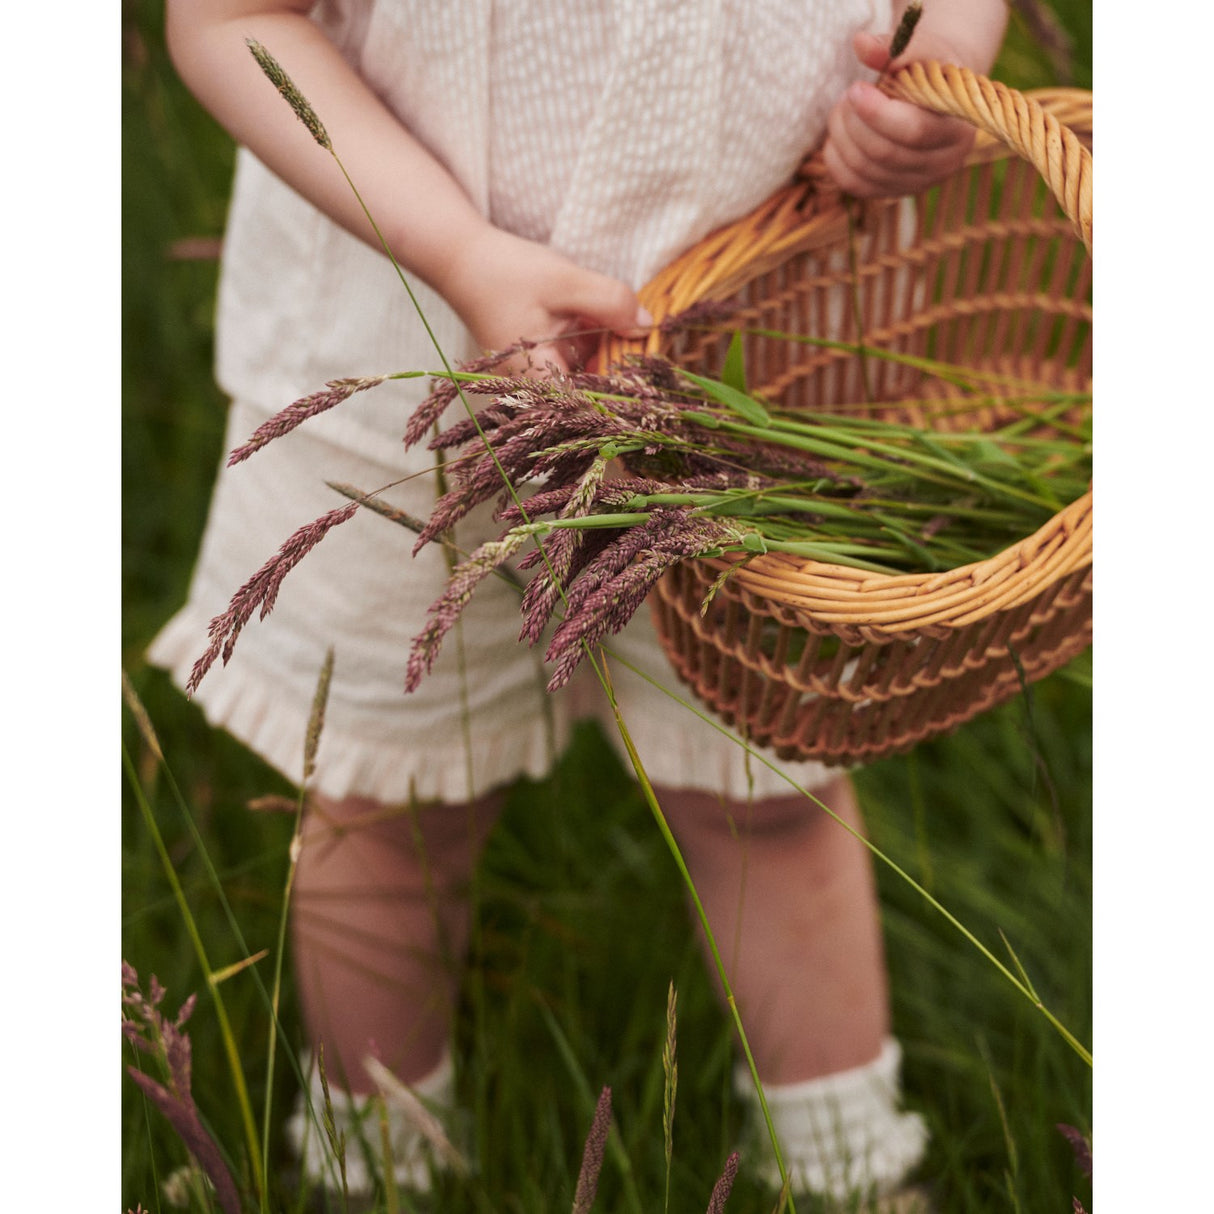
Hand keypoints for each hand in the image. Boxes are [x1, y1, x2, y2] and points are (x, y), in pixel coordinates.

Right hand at [440, 224, 650, 374]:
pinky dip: (596, 340)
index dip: (627, 392)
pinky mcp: (544, 359)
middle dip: (624, 365)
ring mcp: (541, 374)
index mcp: (540, 379)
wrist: (462, 260)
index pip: (593, 404)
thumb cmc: (505, 272)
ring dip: (612, 349)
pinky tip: (608, 318)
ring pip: (590, 372)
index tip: (654, 373)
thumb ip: (609, 302)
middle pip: (595, 391)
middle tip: (649, 336)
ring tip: (633, 323)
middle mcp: (539, 387)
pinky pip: (579, 358)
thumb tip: (648, 326)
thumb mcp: (566, 281)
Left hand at [821, 29, 977, 198]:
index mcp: (959, 128)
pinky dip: (836, 158)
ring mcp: (917, 184)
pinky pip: (853, 184)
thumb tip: (861, 44)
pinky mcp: (892, 193)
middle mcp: (943, 164)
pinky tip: (839, 134)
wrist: (938, 96)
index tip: (855, 89)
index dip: (877, 113)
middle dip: (854, 121)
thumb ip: (896, 47)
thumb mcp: (923, 50)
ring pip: (863, 170)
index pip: (913, 131)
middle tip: (847, 94)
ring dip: (841, 136)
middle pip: (883, 153)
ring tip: (843, 108)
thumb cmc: (931, 70)